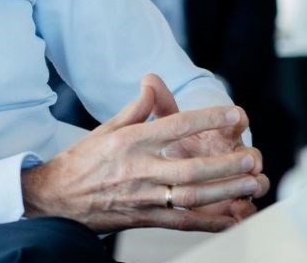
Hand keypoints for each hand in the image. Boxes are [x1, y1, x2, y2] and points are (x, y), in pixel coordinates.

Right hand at [19, 74, 267, 232]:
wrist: (55, 199)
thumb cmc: (81, 162)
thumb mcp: (106, 129)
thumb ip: (136, 108)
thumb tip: (152, 82)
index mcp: (130, 143)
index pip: (175, 126)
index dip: (207, 119)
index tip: (234, 113)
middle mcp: (139, 170)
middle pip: (190, 168)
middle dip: (225, 163)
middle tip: (251, 157)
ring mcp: (143, 197)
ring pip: (191, 196)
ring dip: (224, 191)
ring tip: (250, 183)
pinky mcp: (144, 219)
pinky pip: (183, 223)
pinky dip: (210, 223)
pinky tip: (232, 219)